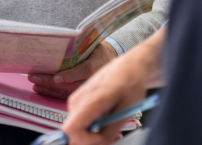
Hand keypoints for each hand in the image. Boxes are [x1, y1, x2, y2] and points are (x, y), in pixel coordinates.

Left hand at [29, 41, 117, 98]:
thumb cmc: (96, 50)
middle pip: (70, 85)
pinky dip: (51, 92)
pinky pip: (64, 95)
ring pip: (65, 92)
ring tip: (34, 82)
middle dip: (50, 82)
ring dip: (48, 88)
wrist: (107, 61)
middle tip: (34, 77)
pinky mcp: (80, 93)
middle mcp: (92, 80)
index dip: (70, 75)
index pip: (84, 71)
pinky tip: (40, 88)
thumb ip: (80, 47)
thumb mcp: (92, 45)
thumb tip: (62, 42)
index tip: (56, 77)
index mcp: (96, 65)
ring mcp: (86, 89)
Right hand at [62, 28, 166, 144]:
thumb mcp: (126, 111)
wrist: (130, 65)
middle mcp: (76, 101)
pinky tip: (109, 121)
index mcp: (88, 101)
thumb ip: (108, 130)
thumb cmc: (131, 83)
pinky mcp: (78, 102)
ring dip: (95, 134)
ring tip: (114, 126)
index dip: (86, 141)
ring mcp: (75, 101)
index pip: (70, 130)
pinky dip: (94, 127)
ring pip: (78, 129)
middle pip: (74, 133)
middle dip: (93, 139)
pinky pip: (81, 123)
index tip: (104, 139)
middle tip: (114, 134)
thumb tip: (98, 144)